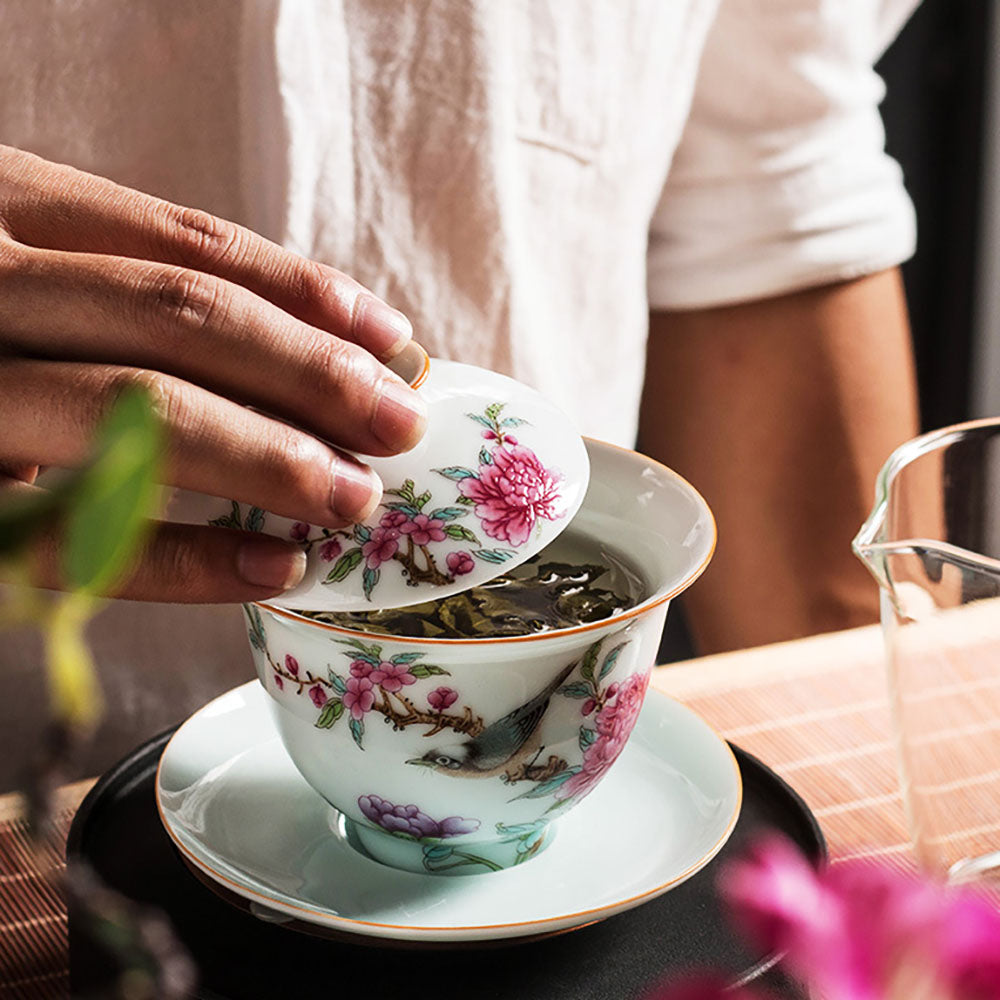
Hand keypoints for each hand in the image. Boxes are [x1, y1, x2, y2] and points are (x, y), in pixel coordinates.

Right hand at [0, 145, 427, 601]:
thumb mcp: (34, 281)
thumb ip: (132, 297)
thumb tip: (318, 351)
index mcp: (3, 210)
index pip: (184, 245)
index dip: (306, 295)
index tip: (393, 341)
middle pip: (178, 320)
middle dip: (310, 376)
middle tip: (400, 424)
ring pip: (136, 410)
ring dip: (270, 458)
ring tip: (357, 498)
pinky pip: (81, 540)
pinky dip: (189, 558)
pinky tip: (275, 567)